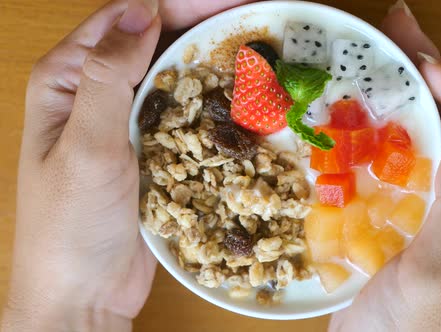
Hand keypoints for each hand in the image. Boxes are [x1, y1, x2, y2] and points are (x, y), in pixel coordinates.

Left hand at [2, 1, 252, 330]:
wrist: (84, 293)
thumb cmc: (71, 226)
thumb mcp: (86, 147)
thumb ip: (109, 76)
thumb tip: (141, 11)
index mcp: (67, 80)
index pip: (125, 20)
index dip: (177, 4)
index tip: (228, 3)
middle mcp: (94, 92)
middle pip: (153, 40)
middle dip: (202, 24)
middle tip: (254, 18)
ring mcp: (125, 121)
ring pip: (172, 73)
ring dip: (210, 58)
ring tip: (255, 48)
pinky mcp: (150, 149)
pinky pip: (184, 110)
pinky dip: (211, 97)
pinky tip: (240, 93)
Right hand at [330, 2, 440, 330]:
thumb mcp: (438, 276)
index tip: (432, 70)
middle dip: (440, 81)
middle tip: (403, 36)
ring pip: (436, 140)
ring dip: (412, 96)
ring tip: (384, 56)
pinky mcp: (409, 216)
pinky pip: (404, 161)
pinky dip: (386, 129)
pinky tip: (366, 107)